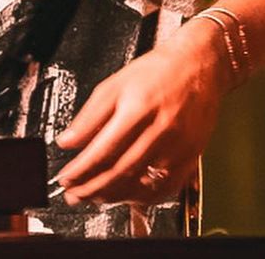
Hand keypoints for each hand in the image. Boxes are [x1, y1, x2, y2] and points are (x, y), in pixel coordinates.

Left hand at [54, 19, 228, 205]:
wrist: (198, 66)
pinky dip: (142, 198)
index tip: (66, 178)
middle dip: (92, 188)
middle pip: (121, 172)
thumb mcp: (116, 83)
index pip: (103, 150)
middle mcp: (160, 130)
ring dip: (113, 197)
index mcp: (138, 108)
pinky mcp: (190, 158)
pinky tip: (126, 197)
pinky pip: (164, 188)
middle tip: (74, 194)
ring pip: (141, 184)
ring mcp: (178, 147)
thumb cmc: (158, 71)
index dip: (81, 170)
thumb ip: (90, 115)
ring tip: (93, 198)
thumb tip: (68, 140)